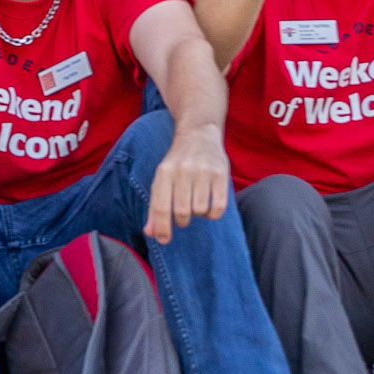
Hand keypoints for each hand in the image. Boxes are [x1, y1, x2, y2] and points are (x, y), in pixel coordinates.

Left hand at [141, 126, 230, 245]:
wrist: (199, 133)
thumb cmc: (177, 162)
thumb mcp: (161, 179)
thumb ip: (155, 207)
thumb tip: (151, 233)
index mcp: (164, 172)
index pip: (161, 207)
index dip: (162, 228)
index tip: (164, 240)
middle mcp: (183, 170)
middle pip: (182, 212)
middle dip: (181, 221)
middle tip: (182, 215)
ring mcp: (203, 171)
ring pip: (200, 211)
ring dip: (197, 215)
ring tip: (195, 204)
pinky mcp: (221, 173)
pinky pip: (218, 207)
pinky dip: (212, 214)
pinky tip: (208, 206)